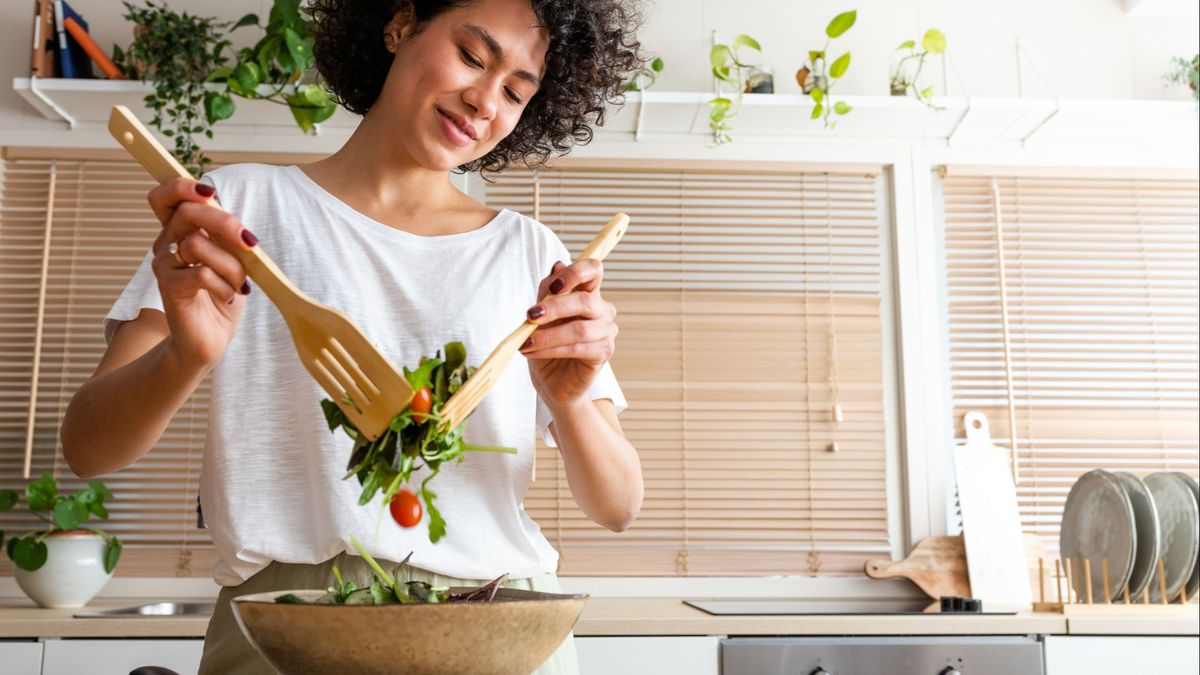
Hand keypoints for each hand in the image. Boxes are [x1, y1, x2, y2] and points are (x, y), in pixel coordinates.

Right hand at [147, 178, 253, 367]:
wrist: (208, 339)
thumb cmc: (221, 295)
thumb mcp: (230, 259)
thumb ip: (226, 236)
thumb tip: (236, 222)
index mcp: (179, 232)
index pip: (165, 197)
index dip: (183, 187)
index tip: (210, 192)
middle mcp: (166, 245)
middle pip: (187, 211)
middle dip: (225, 223)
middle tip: (249, 244)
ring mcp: (165, 266)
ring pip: (198, 243)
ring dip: (231, 264)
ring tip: (239, 283)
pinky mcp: (169, 289)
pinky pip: (201, 274)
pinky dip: (224, 285)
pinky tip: (228, 295)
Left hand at [520, 260, 618, 409]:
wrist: (551, 380)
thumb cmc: (548, 343)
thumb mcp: (541, 314)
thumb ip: (548, 291)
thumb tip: (557, 265)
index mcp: (589, 293)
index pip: (594, 270)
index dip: (575, 272)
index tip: (552, 287)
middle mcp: (602, 310)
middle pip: (585, 300)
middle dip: (554, 307)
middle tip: (529, 316)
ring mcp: (606, 332)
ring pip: (579, 329)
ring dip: (547, 335)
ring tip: (526, 341)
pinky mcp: (603, 353)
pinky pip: (577, 348)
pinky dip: (551, 349)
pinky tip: (533, 351)